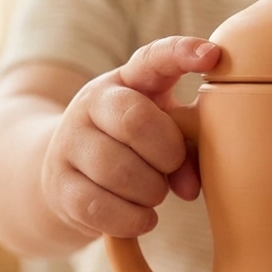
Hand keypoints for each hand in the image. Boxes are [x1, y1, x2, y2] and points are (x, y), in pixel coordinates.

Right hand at [41, 36, 219, 238]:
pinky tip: (141, 217)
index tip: (212, 57)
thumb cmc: (131, 148)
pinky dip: (131, 219)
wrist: (66, 173)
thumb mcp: (161, 133)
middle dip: (166, 152)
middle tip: (171, 166)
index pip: (152, 57)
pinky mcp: (59, 186)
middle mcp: (90, 103)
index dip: (182, 52)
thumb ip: (186, 148)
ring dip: (149, 191)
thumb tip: (190, 187)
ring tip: (153, 194)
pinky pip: (99, 206)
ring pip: (115, 169)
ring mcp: (69, 143)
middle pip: (134, 120)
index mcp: (126, 80)